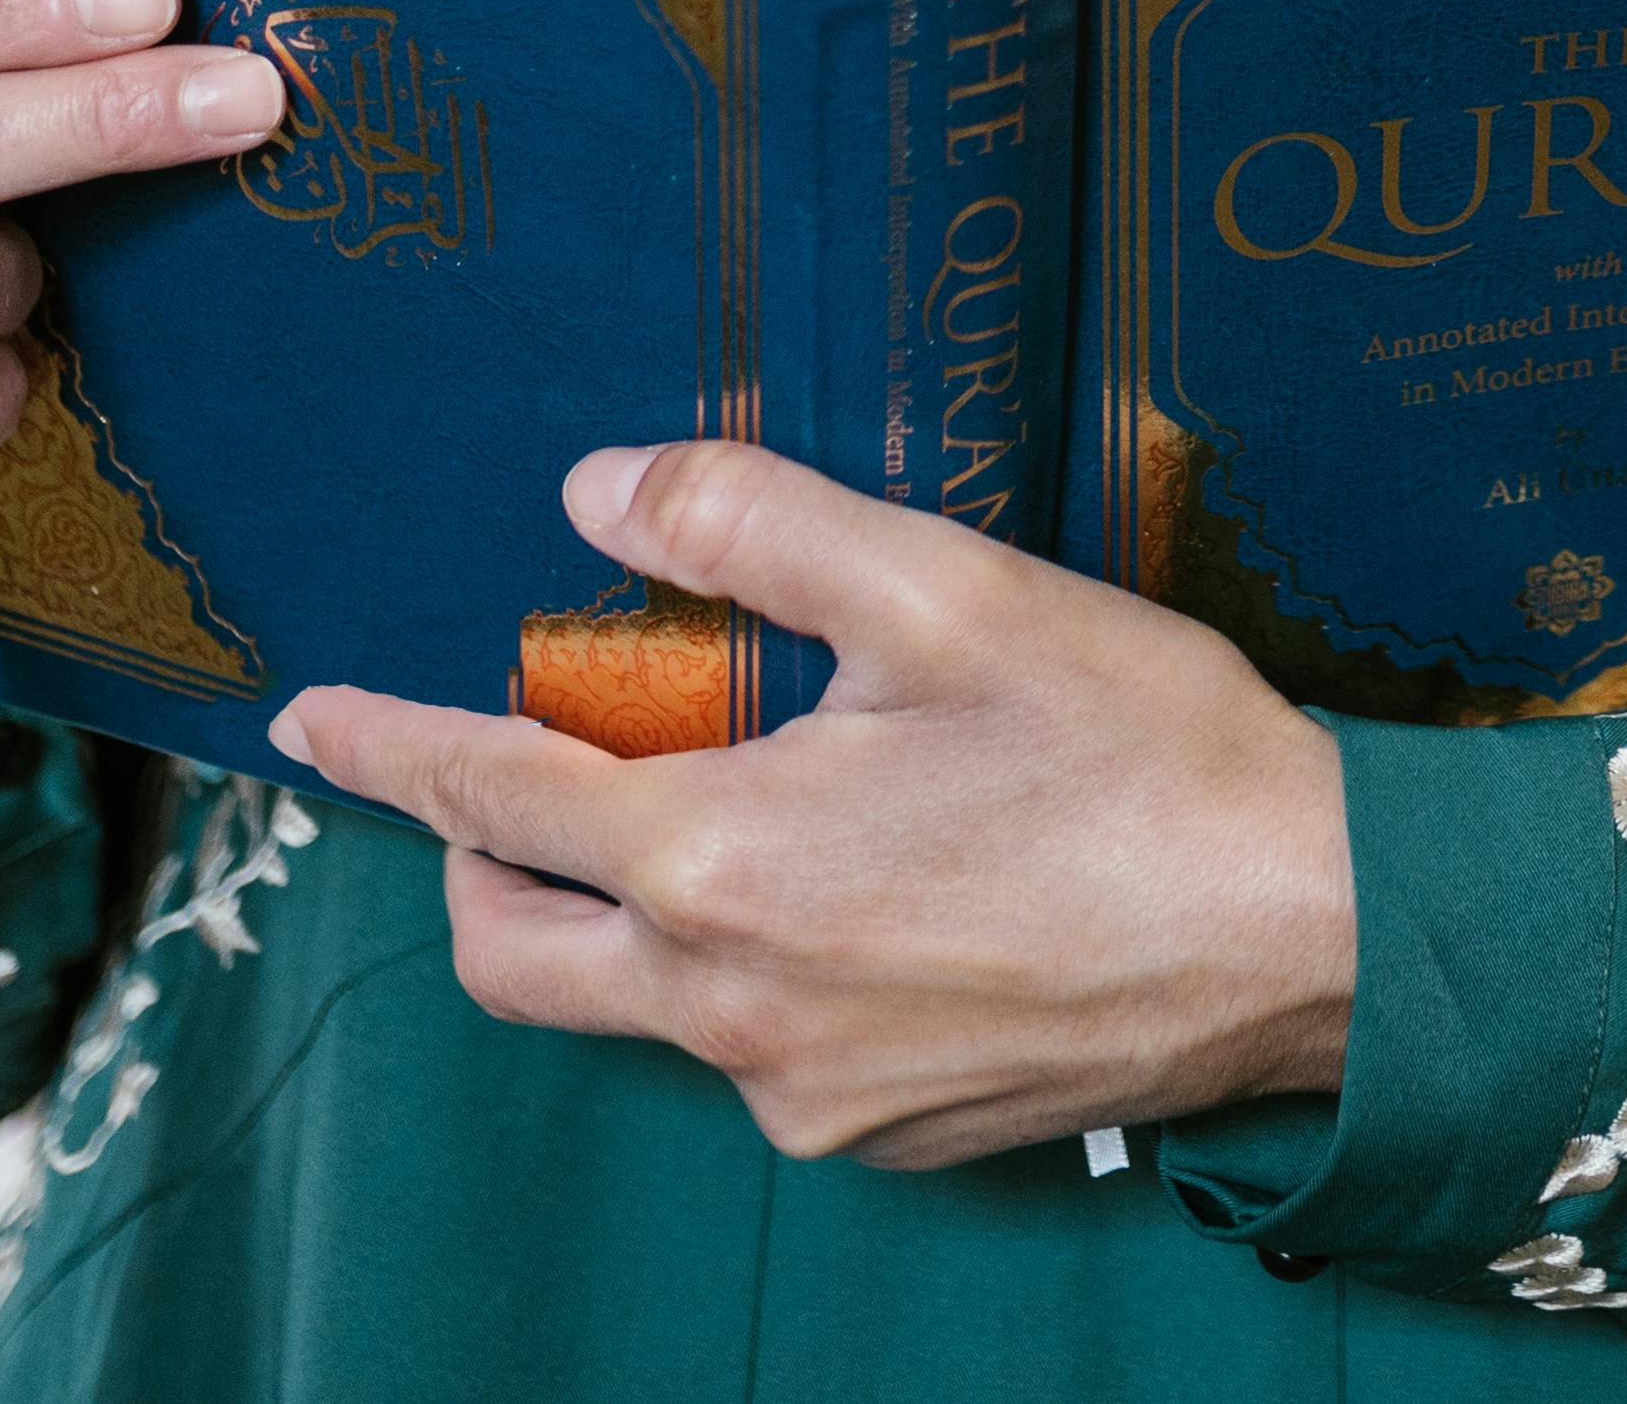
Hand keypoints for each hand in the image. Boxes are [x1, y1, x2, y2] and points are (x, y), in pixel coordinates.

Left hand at [272, 443, 1358, 1168]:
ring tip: (765, 800)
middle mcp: (730, 1006)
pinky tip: (876, 886)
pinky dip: (755, 965)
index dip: (387, 748)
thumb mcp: (949, 588)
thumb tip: (599, 492)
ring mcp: (801, 1091)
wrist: (1316, 932)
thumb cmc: (1145, 751)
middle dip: (481, 859)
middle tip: (534, 767)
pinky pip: (752, 1050)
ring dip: (640, 908)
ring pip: (638, 1003)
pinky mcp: (877, 1133)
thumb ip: (751, 523)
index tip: (311, 724)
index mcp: (721, 862)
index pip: (487, 796)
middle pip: (509, 950)